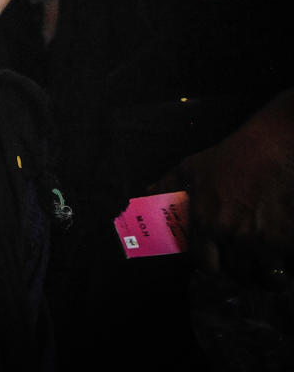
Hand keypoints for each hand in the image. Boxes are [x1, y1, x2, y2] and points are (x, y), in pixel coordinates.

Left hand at [150, 92, 293, 281]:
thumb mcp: (192, 167)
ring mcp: (261, 240)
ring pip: (263, 276)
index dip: (212, 265)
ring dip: (266, 275)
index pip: (204, 263)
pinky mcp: (288, 241)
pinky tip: (287, 260)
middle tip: (247, 264)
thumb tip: (146, 193)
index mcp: (205, 222)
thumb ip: (168, 185)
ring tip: (270, 266)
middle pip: (235, 273)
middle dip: (240, 272)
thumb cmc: (231, 157)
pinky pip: (288, 270)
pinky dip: (288, 269)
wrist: (275, 147)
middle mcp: (231, 235)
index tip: (219, 261)